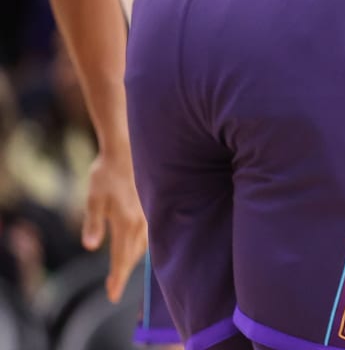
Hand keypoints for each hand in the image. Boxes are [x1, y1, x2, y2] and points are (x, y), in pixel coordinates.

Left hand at [83, 145, 146, 302]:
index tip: (112, 296)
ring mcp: (149, 215)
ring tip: (122, 271)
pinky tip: (135, 247)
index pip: (120, 258)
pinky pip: (148, 235)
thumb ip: (92, 223)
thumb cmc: (106, 174)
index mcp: (126, 222)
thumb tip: (89, 246)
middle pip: (133, 256)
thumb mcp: (93, 199)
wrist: (127, 150)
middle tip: (114, 290)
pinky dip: (139, 246)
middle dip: (123, 273)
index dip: (116, 278)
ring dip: (132, 260)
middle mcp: (141, 222)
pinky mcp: (152, 208)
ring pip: (142, 246)